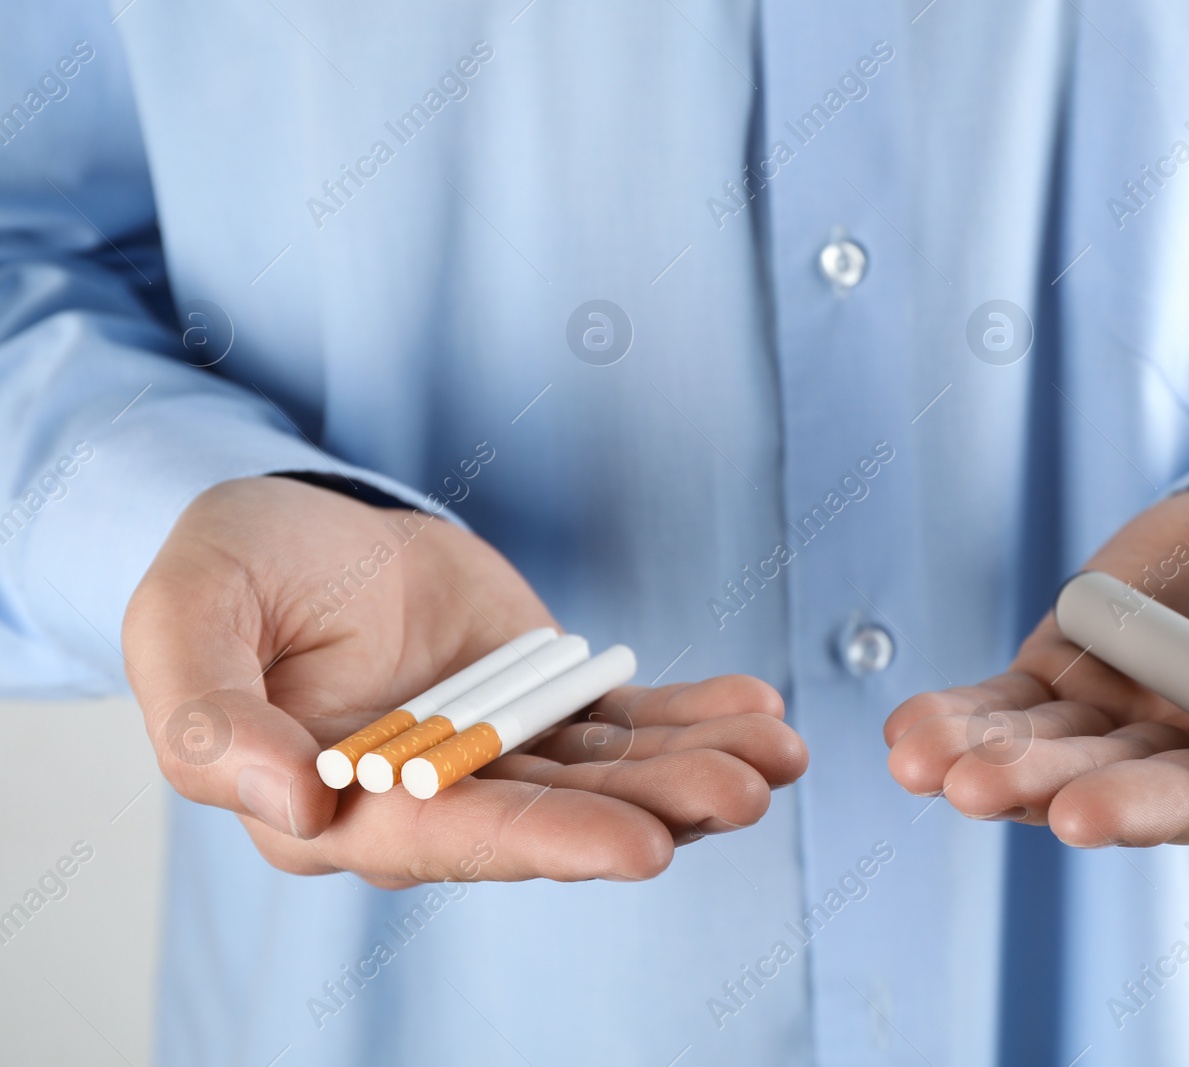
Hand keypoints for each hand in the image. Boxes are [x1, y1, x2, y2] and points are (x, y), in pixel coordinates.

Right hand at [123, 476, 805, 887]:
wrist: (299, 525)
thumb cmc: (232, 571)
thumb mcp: (185, 617)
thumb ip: (208, 716)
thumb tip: (296, 804)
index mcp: (336, 807)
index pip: (455, 838)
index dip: (549, 843)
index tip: (644, 845)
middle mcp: (429, 801)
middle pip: (556, 815)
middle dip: (654, 808)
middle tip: (746, 791)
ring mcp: (496, 754)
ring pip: (606, 775)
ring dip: (693, 768)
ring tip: (778, 751)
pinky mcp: (541, 705)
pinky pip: (625, 720)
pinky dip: (690, 718)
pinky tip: (758, 709)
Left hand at [884, 460, 1188, 845]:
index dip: (1154, 808)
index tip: (1083, 814)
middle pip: (1121, 785)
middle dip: (1046, 788)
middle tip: (977, 789)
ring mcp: (1134, 718)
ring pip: (1053, 752)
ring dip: (986, 759)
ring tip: (920, 758)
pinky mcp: (1079, 671)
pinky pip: (1014, 705)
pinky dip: (965, 717)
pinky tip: (909, 731)